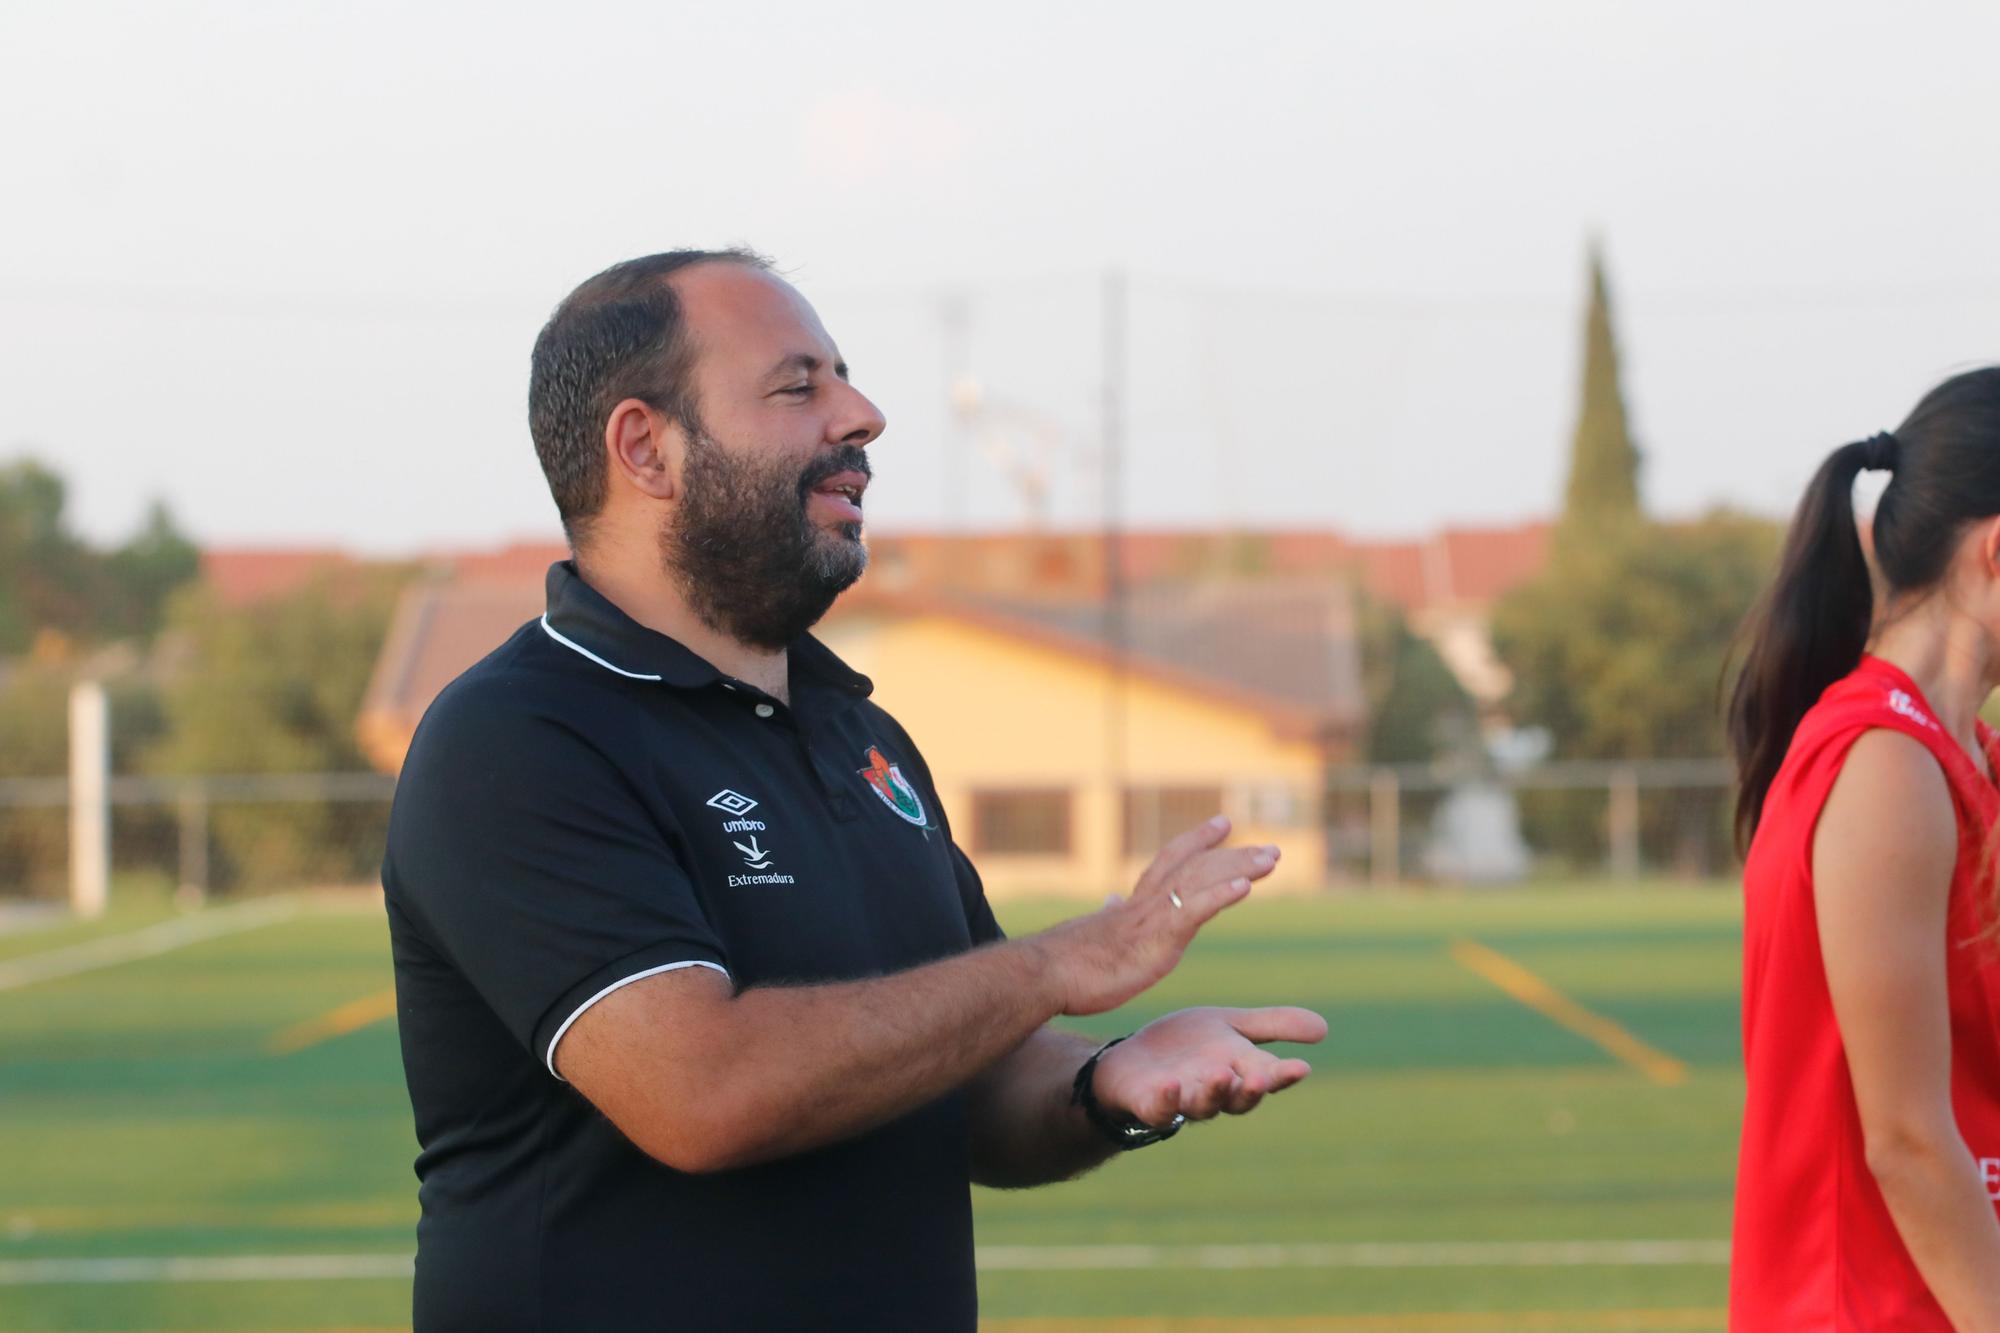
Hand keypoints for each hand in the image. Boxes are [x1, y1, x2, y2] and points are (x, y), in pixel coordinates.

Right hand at [1029, 816, 1279, 1016]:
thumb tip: (1111, 900)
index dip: (1198, 842)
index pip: (1170, 862)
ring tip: (1271, 859)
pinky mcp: (1156, 941)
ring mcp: (1152, 919)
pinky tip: (1246, 888)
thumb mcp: (1094, 933)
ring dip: (1239, 868)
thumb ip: (1109, 915)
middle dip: (1235, 856)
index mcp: (1133, 905)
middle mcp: (1145, 904)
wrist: (1045, 974)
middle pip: (1197, 868)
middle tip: (1271, 848)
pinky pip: (1194, 912)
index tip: (1223, 825)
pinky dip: (1221, 896)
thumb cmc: (1065, 962)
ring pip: (1203, 883)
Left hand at [1092, 1006, 1326, 1126]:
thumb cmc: (1186, 1046)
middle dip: (1251, 1090)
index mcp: (1239, 1073)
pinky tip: (1170, 1085)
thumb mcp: (1229, 1025)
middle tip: (1261, 1077)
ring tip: (1219, 1074)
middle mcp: (1215, 1093)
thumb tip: (1325, 1028)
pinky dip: (1167, 1101)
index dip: (1284, 1076)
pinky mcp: (1150, 1106)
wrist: (1131, 1059)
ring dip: (1212, 1092)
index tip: (1301, 1067)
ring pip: (1203, 1106)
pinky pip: (1160, 1111)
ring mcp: (1183, 1101)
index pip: (1268, 1078)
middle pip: (1239, 1099)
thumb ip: (1272, 1026)